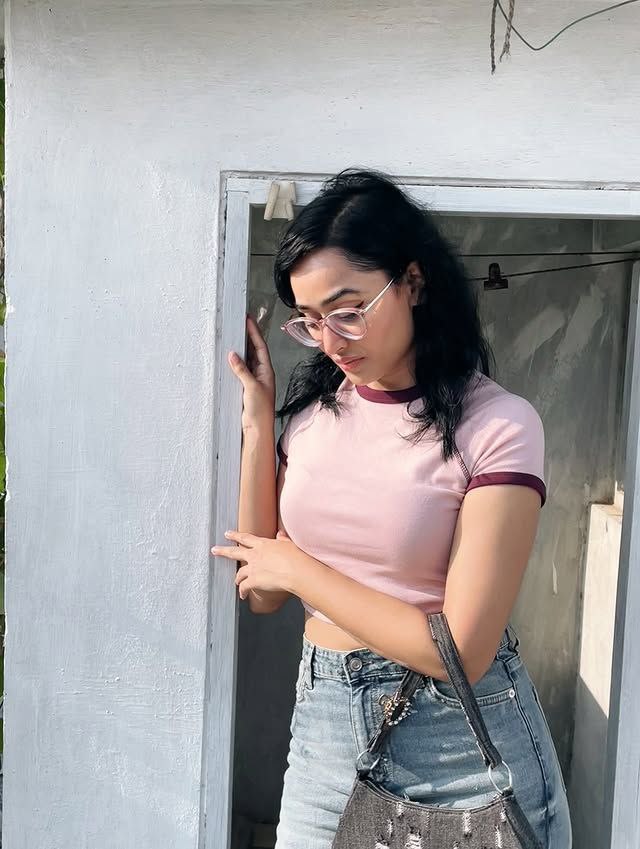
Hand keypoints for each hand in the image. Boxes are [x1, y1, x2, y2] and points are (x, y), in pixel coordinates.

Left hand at [211, 529, 301, 600]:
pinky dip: (242, 591)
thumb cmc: (297, 557)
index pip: (246, 538)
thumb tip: (280, 534)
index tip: (227, 533)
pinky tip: (242, 595)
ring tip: (234, 581)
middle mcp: (255, 555)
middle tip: (214, 550)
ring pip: (239, 572)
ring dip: (236, 577)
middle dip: (223, 551)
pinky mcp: (253, 580)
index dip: (235, 535)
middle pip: (235, 552)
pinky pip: (244, 587)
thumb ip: (282, 539)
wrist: (296, 570)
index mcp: (263, 544)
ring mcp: (253, 568)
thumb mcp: (289, 544)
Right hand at [229, 315, 275, 430]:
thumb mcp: (251, 387)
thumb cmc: (260, 410)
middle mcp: (261, 373)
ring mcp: (253, 379)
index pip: (260, 346)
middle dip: (247, 336)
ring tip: (233, 335)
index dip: (254, 332)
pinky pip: (240, 369)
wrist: (257, 428)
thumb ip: (242, 370)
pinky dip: (235, 362)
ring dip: (240, 348)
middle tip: (239, 323)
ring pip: (246, 359)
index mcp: (266, 370)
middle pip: (254, 350)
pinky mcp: (245, 387)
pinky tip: (228, 357)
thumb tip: (233, 354)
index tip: (248, 320)